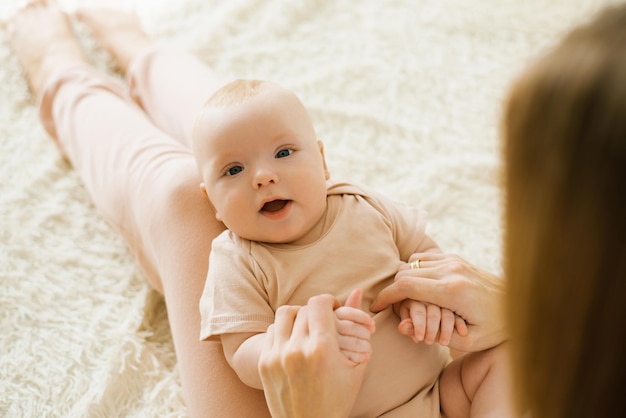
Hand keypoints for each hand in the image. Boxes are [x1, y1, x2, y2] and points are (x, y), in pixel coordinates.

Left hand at [259, 292, 371, 417]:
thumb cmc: (338, 398)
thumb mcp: (354, 363)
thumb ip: (355, 324)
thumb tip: (358, 291)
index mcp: (321, 350)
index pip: (320, 303)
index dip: (330, 301)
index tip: (335, 308)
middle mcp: (296, 350)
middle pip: (304, 308)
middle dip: (317, 311)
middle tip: (324, 320)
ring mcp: (277, 356)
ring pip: (285, 314)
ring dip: (298, 316)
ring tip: (308, 327)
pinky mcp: (264, 363)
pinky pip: (272, 330)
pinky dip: (284, 330)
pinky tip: (295, 341)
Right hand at [371, 252, 505, 351]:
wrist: (524, 305)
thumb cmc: (496, 329)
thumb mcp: (465, 342)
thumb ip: (431, 333)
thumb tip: (402, 327)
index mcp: (451, 291)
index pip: (405, 286)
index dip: (386, 296)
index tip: (376, 307)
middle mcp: (450, 270)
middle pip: (405, 273)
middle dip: (392, 290)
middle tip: (389, 306)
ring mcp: (454, 261)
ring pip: (413, 263)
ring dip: (403, 279)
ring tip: (402, 298)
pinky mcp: (457, 258)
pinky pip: (425, 259)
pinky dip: (416, 270)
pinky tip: (418, 286)